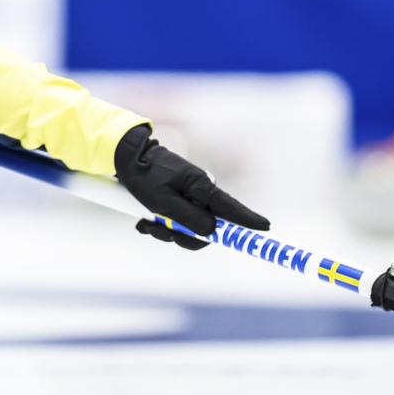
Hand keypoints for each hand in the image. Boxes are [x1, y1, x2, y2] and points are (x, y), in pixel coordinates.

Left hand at [114, 124, 269, 249]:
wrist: (128, 158)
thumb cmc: (145, 177)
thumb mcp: (163, 202)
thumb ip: (189, 218)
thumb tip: (214, 233)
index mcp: (203, 188)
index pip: (232, 209)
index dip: (249, 221)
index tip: (265, 229)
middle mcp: (202, 193)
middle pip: (208, 227)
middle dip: (184, 236)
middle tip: (160, 231)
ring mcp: (192, 197)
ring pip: (190, 228)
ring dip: (168, 231)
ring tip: (147, 223)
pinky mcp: (181, 200)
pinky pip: (178, 222)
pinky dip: (162, 226)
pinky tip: (145, 221)